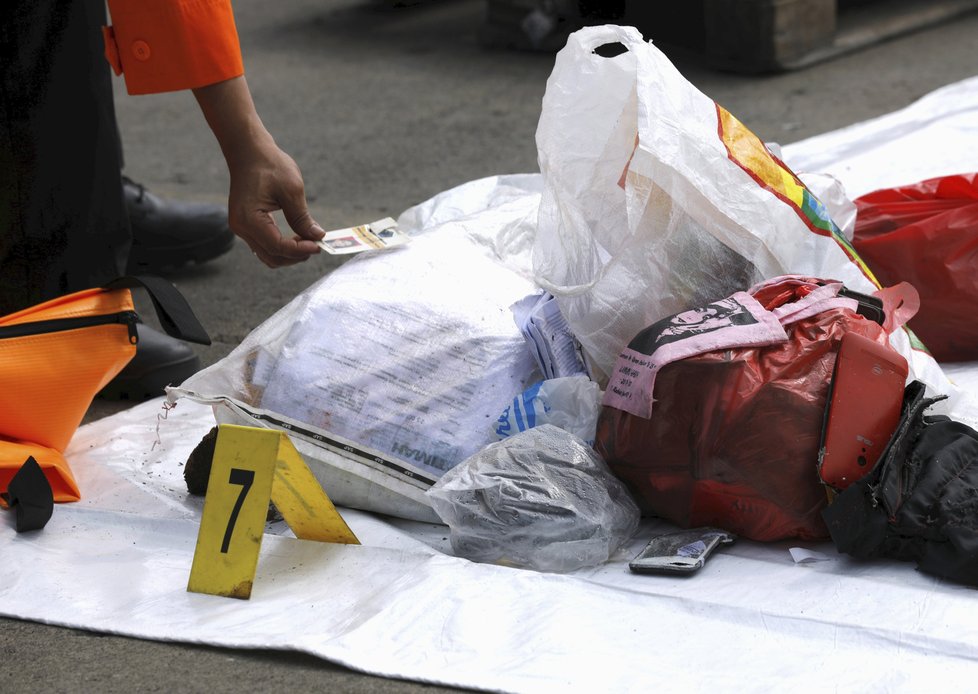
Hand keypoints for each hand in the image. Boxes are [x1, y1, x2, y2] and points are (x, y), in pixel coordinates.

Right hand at [226, 137, 324, 266]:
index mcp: (249, 219)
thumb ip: (302, 217)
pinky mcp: (245, 225)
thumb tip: (317, 237)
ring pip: (268, 255)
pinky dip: (281, 247)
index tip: (319, 245)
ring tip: (307, 241)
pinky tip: (296, 238)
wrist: (248, 151)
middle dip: (296, 256)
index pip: (277, 246)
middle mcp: (241, 228)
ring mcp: (241, 228)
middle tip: (315, 244)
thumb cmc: (269, 165)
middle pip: (272, 257)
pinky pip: (264, 245)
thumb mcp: (292, 190)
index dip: (300, 250)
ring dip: (289, 254)